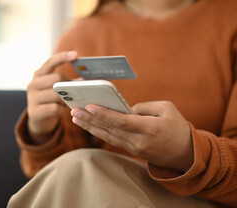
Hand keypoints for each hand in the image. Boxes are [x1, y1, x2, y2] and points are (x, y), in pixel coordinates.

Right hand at [27, 51, 77, 143]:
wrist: (39, 119)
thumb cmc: (52, 100)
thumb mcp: (56, 88)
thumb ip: (68, 82)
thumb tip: (88, 78)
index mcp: (38, 75)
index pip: (50, 62)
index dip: (63, 57)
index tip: (76, 55)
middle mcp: (33, 84)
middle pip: (56, 79)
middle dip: (68, 84)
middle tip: (76, 90)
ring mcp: (32, 98)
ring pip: (55, 94)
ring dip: (66, 98)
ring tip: (69, 101)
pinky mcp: (34, 112)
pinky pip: (54, 108)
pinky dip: (61, 109)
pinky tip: (62, 110)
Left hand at [70, 101, 193, 171]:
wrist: (187, 154)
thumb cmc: (178, 126)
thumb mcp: (166, 108)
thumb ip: (143, 106)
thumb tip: (124, 107)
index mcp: (149, 128)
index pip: (121, 121)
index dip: (104, 114)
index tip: (89, 106)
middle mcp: (139, 141)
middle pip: (110, 129)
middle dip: (90, 119)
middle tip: (73, 110)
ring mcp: (134, 148)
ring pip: (108, 136)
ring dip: (90, 127)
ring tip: (75, 117)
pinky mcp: (132, 150)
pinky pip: (112, 140)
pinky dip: (99, 132)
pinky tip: (88, 125)